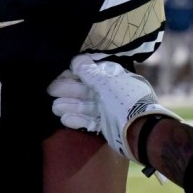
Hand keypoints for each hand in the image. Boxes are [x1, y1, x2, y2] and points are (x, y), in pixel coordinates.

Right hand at [47, 55, 174, 162]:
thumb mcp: (107, 83)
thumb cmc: (126, 102)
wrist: (141, 133)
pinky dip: (78, 120)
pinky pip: (91, 121)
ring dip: (70, 105)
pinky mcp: (108, 127)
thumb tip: (76, 60)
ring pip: (87, 106)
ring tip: (54, 107)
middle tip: (50, 90)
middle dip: (69, 90)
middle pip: (88, 89)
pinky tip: (64, 119)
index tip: (60, 73)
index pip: (93, 72)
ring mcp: (111, 111)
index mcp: (117, 79)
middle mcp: (114, 93)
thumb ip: (90, 72)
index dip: (76, 72)